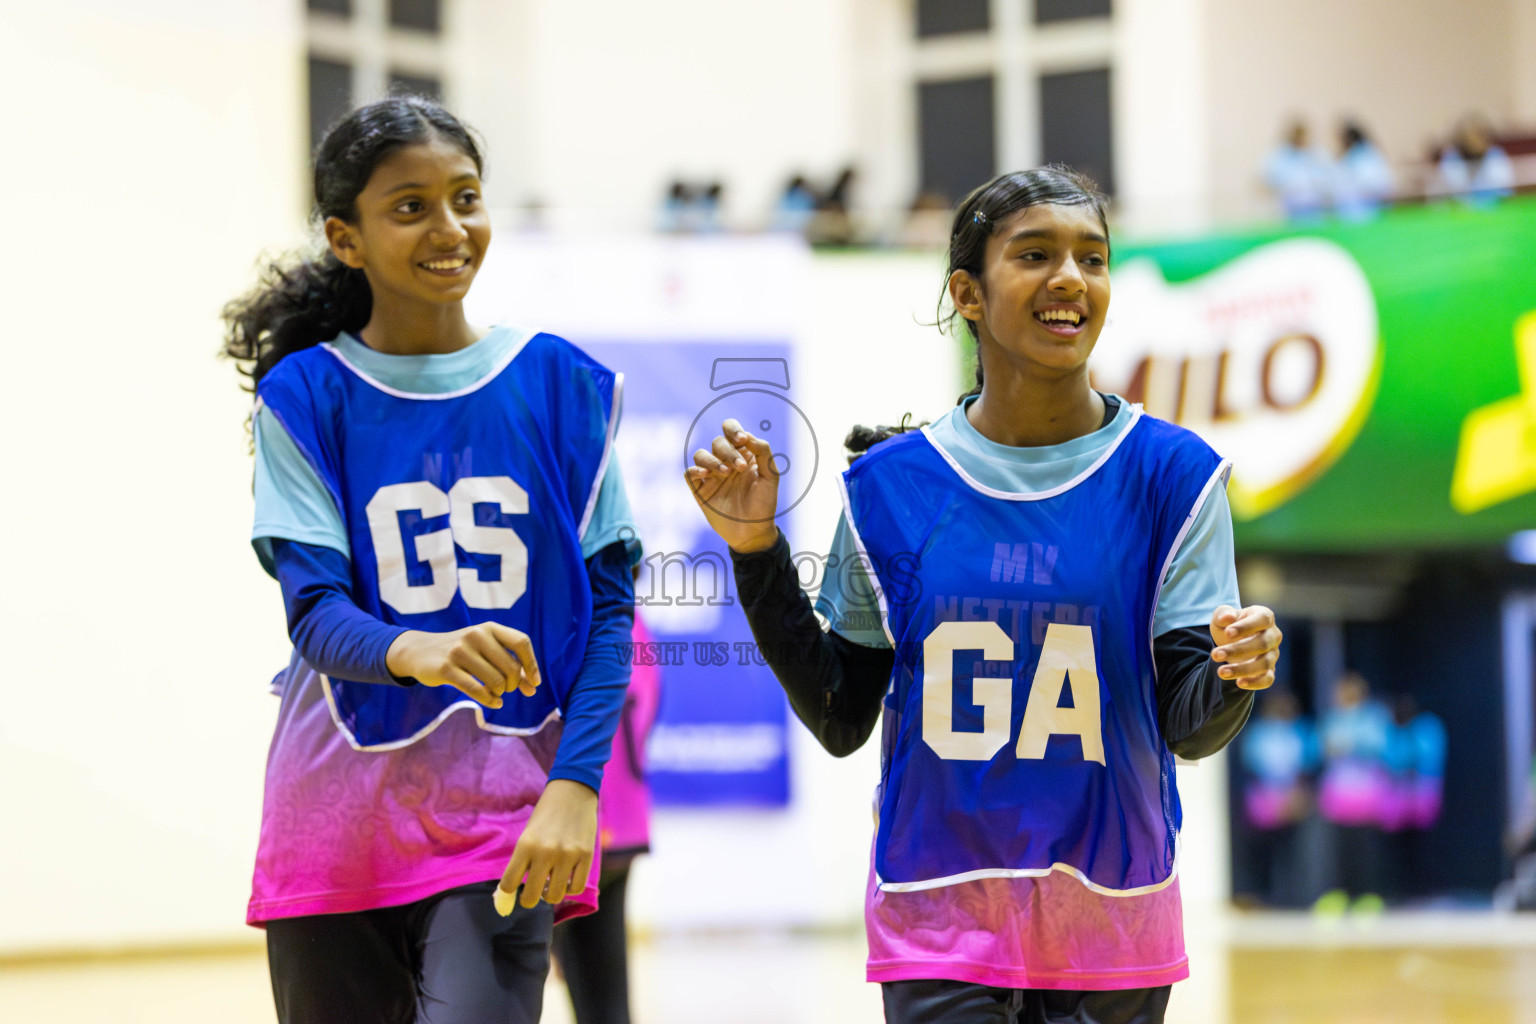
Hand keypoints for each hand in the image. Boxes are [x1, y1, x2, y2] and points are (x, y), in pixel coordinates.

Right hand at [385, 623, 540, 708]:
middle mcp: (476, 635)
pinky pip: (476, 690)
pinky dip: (489, 700)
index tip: (534, 682)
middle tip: (507, 689)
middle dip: (514, 684)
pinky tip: (493, 702)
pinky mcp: (446, 669)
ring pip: (496, 681)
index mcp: (489, 628)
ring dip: (500, 693)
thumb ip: (510, 666)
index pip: (521, 642)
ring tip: (496, 694)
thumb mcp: (486, 652)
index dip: (531, 664)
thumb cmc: (462, 653)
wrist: (420, 651)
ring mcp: (460, 651)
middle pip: (511, 667)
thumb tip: (533, 688)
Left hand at [495, 779, 597, 913]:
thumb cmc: (545, 815)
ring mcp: (568, 855)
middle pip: (532, 897)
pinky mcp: (587, 855)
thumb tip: (505, 895)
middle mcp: (546, 852)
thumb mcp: (527, 835)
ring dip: (550, 894)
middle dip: (529, 900)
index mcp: (525, 845)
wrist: (573, 791)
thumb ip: (520, 862)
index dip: (507, 892)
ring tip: (551, 883)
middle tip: (531, 893)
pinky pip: (577, 888)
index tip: (512, 889)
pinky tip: (567, 878)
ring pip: (555, 896)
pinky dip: (570, 888)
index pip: (509, 884)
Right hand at [683, 418, 780, 553]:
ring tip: (725, 473)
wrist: (753, 532)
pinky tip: (706, 475)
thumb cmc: (764, 503)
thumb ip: (763, 451)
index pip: (731, 430)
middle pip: (718, 442)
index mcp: (742, 453)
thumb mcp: (770, 475)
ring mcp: (711, 476)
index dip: (733, 429)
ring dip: (712, 460)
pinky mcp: (700, 490)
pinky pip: (689, 473)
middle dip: (728, 451)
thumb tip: (747, 435)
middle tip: (740, 468)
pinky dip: (695, 470)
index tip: (741, 440)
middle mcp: (725, 461)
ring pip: (701, 454)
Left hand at [1209, 605, 1281, 690]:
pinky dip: (1255, 682)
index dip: (1246, 626)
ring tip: (1221, 672)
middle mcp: (1273, 635)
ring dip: (1242, 669)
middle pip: (1262, 643)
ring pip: (1264, 663)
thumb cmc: (1228, 625)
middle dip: (1238, 650)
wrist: (1231, 642)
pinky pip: (1268, 679)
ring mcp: (1273, 654)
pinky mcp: (1270, 670)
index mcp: (1264, 616)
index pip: (1262, 619)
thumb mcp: (1221, 617)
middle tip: (1215, 655)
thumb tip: (1228, 617)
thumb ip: (1223, 614)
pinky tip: (1239, 683)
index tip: (1227, 633)